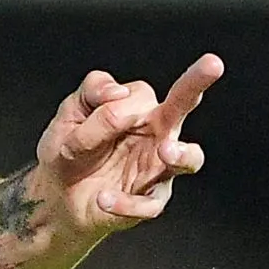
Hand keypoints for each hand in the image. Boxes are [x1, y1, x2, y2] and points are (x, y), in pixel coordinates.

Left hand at [34, 53, 222, 233]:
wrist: (56, 193)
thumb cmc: (70, 147)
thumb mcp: (71, 113)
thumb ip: (93, 93)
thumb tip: (117, 91)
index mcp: (139, 110)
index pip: (142, 95)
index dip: (118, 102)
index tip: (95, 110)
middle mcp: (157, 135)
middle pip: (183, 107)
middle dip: (197, 84)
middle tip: (212, 64)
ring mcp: (157, 169)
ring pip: (188, 159)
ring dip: (182, 154)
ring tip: (166, 150)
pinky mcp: (147, 202)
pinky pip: (148, 204)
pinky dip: (126, 203)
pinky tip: (103, 198)